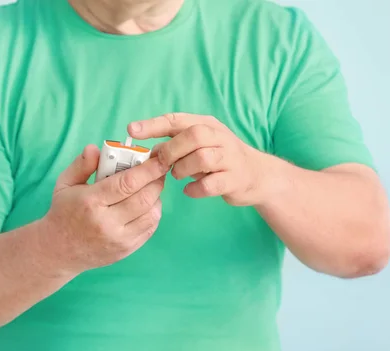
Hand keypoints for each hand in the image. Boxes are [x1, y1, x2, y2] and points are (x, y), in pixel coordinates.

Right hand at [41, 145, 168, 272]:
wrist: (59, 251)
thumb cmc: (63, 212)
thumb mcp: (64, 184)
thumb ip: (82, 164)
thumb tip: (97, 148)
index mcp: (91, 202)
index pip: (127, 183)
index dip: (148, 170)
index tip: (159, 158)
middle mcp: (107, 222)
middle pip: (144, 198)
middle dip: (157, 181)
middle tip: (159, 169)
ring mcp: (119, 239)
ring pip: (151, 214)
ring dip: (157, 197)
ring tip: (151, 186)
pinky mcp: (126, 250)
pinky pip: (150, 228)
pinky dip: (154, 212)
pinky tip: (147, 204)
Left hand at [128, 113, 274, 205]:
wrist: (258, 175)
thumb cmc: (219, 159)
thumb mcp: (197, 147)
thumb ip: (173, 147)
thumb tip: (148, 154)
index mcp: (206, 125)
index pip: (176, 119)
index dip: (152, 125)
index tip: (131, 130)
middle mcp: (220, 137)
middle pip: (193, 135)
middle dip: (172, 150)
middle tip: (163, 163)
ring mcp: (230, 158)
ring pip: (203, 158)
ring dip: (183, 169)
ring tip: (178, 175)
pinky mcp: (235, 179)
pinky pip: (211, 184)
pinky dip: (195, 189)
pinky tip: (189, 190)